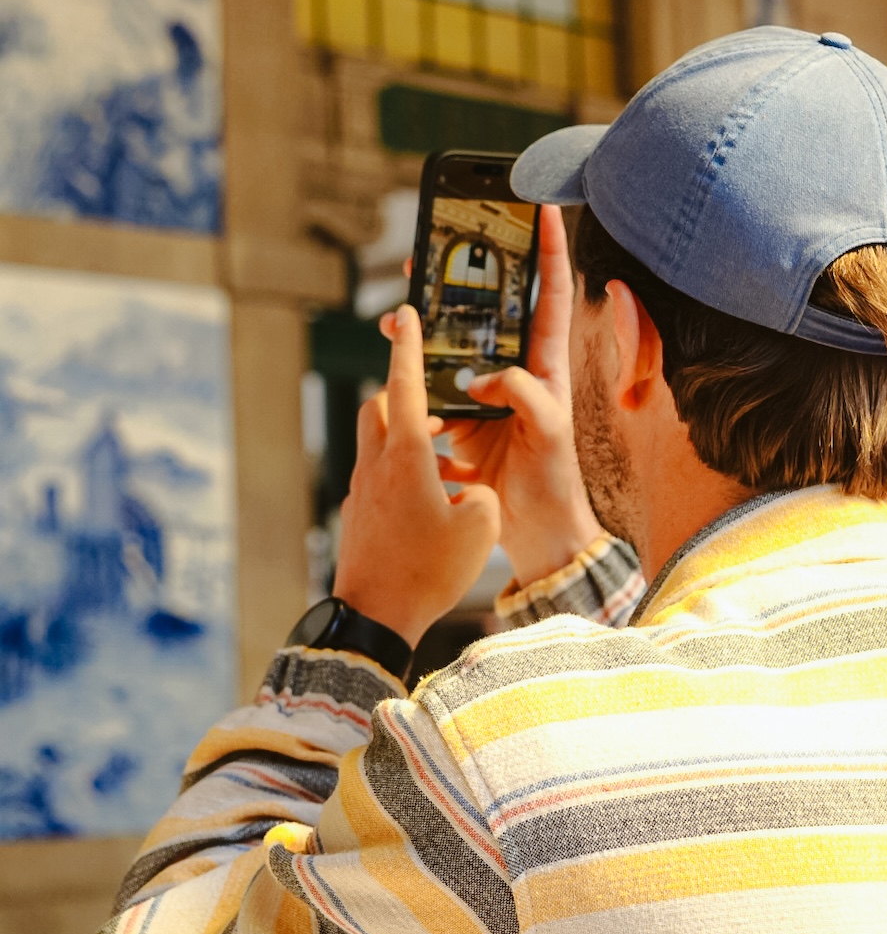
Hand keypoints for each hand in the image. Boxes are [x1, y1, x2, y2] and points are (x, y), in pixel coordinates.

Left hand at [333, 304, 500, 648]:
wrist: (375, 618)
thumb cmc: (428, 571)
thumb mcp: (480, 528)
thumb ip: (481, 495)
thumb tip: (471, 492)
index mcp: (406, 455)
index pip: (405, 385)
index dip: (409, 347)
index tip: (406, 315)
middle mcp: (377, 464)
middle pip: (382, 408)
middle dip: (405, 395)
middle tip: (438, 404)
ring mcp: (362, 491)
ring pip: (379, 444)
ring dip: (409, 440)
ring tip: (447, 462)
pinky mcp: (358, 515)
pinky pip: (380, 477)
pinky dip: (403, 474)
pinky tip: (431, 503)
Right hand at [439, 205, 602, 587]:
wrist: (534, 531)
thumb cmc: (553, 478)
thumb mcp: (548, 430)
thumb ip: (521, 394)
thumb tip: (482, 376)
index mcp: (546, 361)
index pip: (550, 292)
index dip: (549, 248)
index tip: (544, 206)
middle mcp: (515, 366)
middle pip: (489, 305)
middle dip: (465, 270)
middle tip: (436, 241)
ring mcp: (483, 388)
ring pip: (453, 338)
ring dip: (427, 316)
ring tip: (402, 301)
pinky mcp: (458, 413)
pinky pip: (430, 378)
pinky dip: (411, 364)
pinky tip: (397, 355)